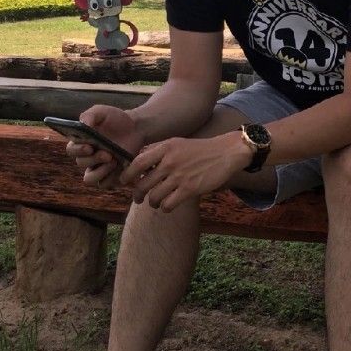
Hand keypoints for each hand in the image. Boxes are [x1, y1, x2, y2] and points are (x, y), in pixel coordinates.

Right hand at [66, 105, 144, 188]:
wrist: (135, 127)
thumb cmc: (116, 118)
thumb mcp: (102, 112)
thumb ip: (90, 115)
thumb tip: (82, 125)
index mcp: (80, 141)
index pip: (71, 150)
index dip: (78, 150)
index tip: (89, 146)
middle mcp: (86, 157)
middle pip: (81, 164)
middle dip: (93, 159)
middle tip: (107, 154)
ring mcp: (97, 167)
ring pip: (90, 179)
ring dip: (99, 173)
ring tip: (113, 161)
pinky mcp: (110, 175)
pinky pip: (105, 184)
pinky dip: (111, 179)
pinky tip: (120, 168)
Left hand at [119, 132, 250, 211]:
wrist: (225, 153)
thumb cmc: (200, 149)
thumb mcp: (177, 143)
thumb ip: (158, 151)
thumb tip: (138, 162)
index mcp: (165, 148)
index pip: (137, 163)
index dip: (127, 175)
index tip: (125, 181)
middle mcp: (170, 162)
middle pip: (143, 184)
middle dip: (137, 194)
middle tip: (138, 198)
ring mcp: (179, 176)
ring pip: (154, 197)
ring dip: (152, 203)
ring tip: (155, 202)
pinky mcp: (190, 189)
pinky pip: (168, 205)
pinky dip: (165, 208)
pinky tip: (168, 205)